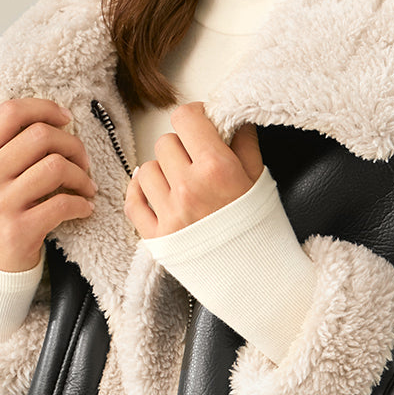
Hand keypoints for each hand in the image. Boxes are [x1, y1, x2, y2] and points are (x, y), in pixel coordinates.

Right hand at [0, 96, 98, 271]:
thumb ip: (5, 146)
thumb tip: (51, 120)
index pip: (10, 112)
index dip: (44, 108)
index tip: (65, 119)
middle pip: (40, 136)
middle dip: (72, 144)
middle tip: (82, 160)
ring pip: (56, 167)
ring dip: (81, 175)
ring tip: (85, 185)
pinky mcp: (19, 230)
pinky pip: (64, 204)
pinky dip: (82, 204)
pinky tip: (83, 207)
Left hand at [125, 102, 262, 238]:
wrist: (256, 276)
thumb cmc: (260, 228)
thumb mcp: (260, 179)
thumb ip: (244, 143)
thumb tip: (232, 119)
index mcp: (216, 168)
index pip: (185, 118)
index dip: (194, 117)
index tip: (200, 126)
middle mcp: (189, 188)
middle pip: (166, 142)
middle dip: (182, 147)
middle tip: (196, 162)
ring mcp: (169, 213)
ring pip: (147, 169)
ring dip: (162, 172)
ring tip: (181, 184)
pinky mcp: (156, 236)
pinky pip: (133, 201)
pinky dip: (140, 193)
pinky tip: (155, 193)